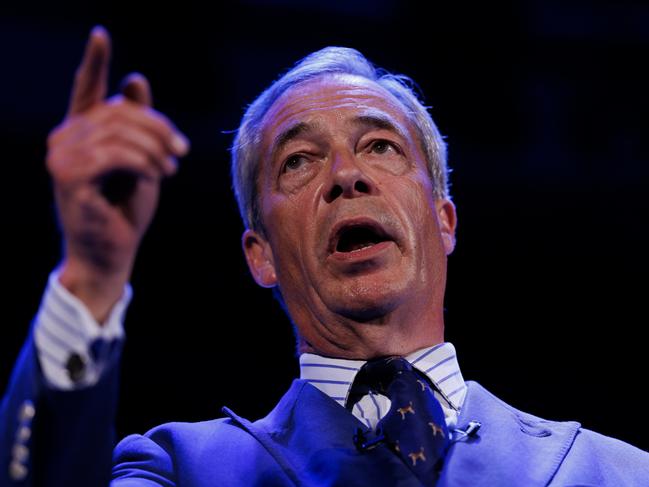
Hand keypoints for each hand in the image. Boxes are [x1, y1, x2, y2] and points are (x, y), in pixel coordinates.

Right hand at [46, 26, 188, 321]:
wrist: (112, 251)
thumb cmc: (126, 207)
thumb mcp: (141, 160)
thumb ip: (138, 124)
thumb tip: (135, 80)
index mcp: (81, 131)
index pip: (85, 87)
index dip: (94, 60)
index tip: (100, 33)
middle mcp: (65, 138)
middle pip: (119, 110)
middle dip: (158, 127)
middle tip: (181, 150)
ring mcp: (62, 157)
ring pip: (120, 131)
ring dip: (155, 148)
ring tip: (171, 167)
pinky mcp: (69, 177)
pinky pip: (116, 154)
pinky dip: (144, 162)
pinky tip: (159, 174)